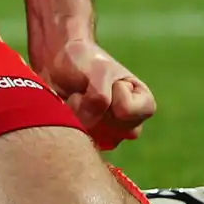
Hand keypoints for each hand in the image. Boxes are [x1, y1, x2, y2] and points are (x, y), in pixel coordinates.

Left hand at [32, 36, 155, 151]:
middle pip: (113, 129)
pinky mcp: (91, 140)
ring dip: (80, 114)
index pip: (126, 110)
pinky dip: (71, 122)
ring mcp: (111, 135)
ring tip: (79, 97)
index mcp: (143, 103)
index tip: (108, 79)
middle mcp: (131, 124)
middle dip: (94, 107)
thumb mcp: (98, 70)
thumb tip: (90, 125)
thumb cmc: (87, 61)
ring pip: (95, 137)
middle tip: (90, 89)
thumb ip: (99, 96)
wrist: (60, 63)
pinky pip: (80, 141)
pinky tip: (70, 108)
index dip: (112, 93)